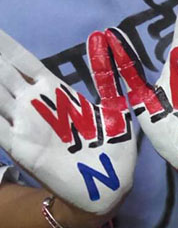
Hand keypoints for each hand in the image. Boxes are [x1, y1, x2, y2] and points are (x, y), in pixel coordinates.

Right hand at [0, 30, 135, 214]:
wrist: (108, 187)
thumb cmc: (114, 148)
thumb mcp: (116, 108)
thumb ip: (109, 77)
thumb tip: (110, 40)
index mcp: (56, 94)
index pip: (24, 62)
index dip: (5, 46)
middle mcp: (35, 106)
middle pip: (2, 73)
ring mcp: (25, 125)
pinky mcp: (21, 147)